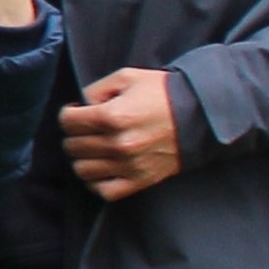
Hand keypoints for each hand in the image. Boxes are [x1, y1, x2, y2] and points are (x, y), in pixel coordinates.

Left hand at [63, 66, 184, 200]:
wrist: (201, 114)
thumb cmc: (164, 93)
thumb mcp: (128, 77)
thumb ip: (96, 89)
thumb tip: (82, 106)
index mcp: (113, 116)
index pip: (68, 122)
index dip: (69, 114)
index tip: (78, 112)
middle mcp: (118, 143)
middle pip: (72, 145)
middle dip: (75, 134)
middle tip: (88, 128)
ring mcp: (128, 165)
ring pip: (82, 169)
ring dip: (83, 158)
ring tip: (94, 148)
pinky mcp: (140, 180)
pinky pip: (104, 191)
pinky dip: (97, 182)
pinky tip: (103, 168)